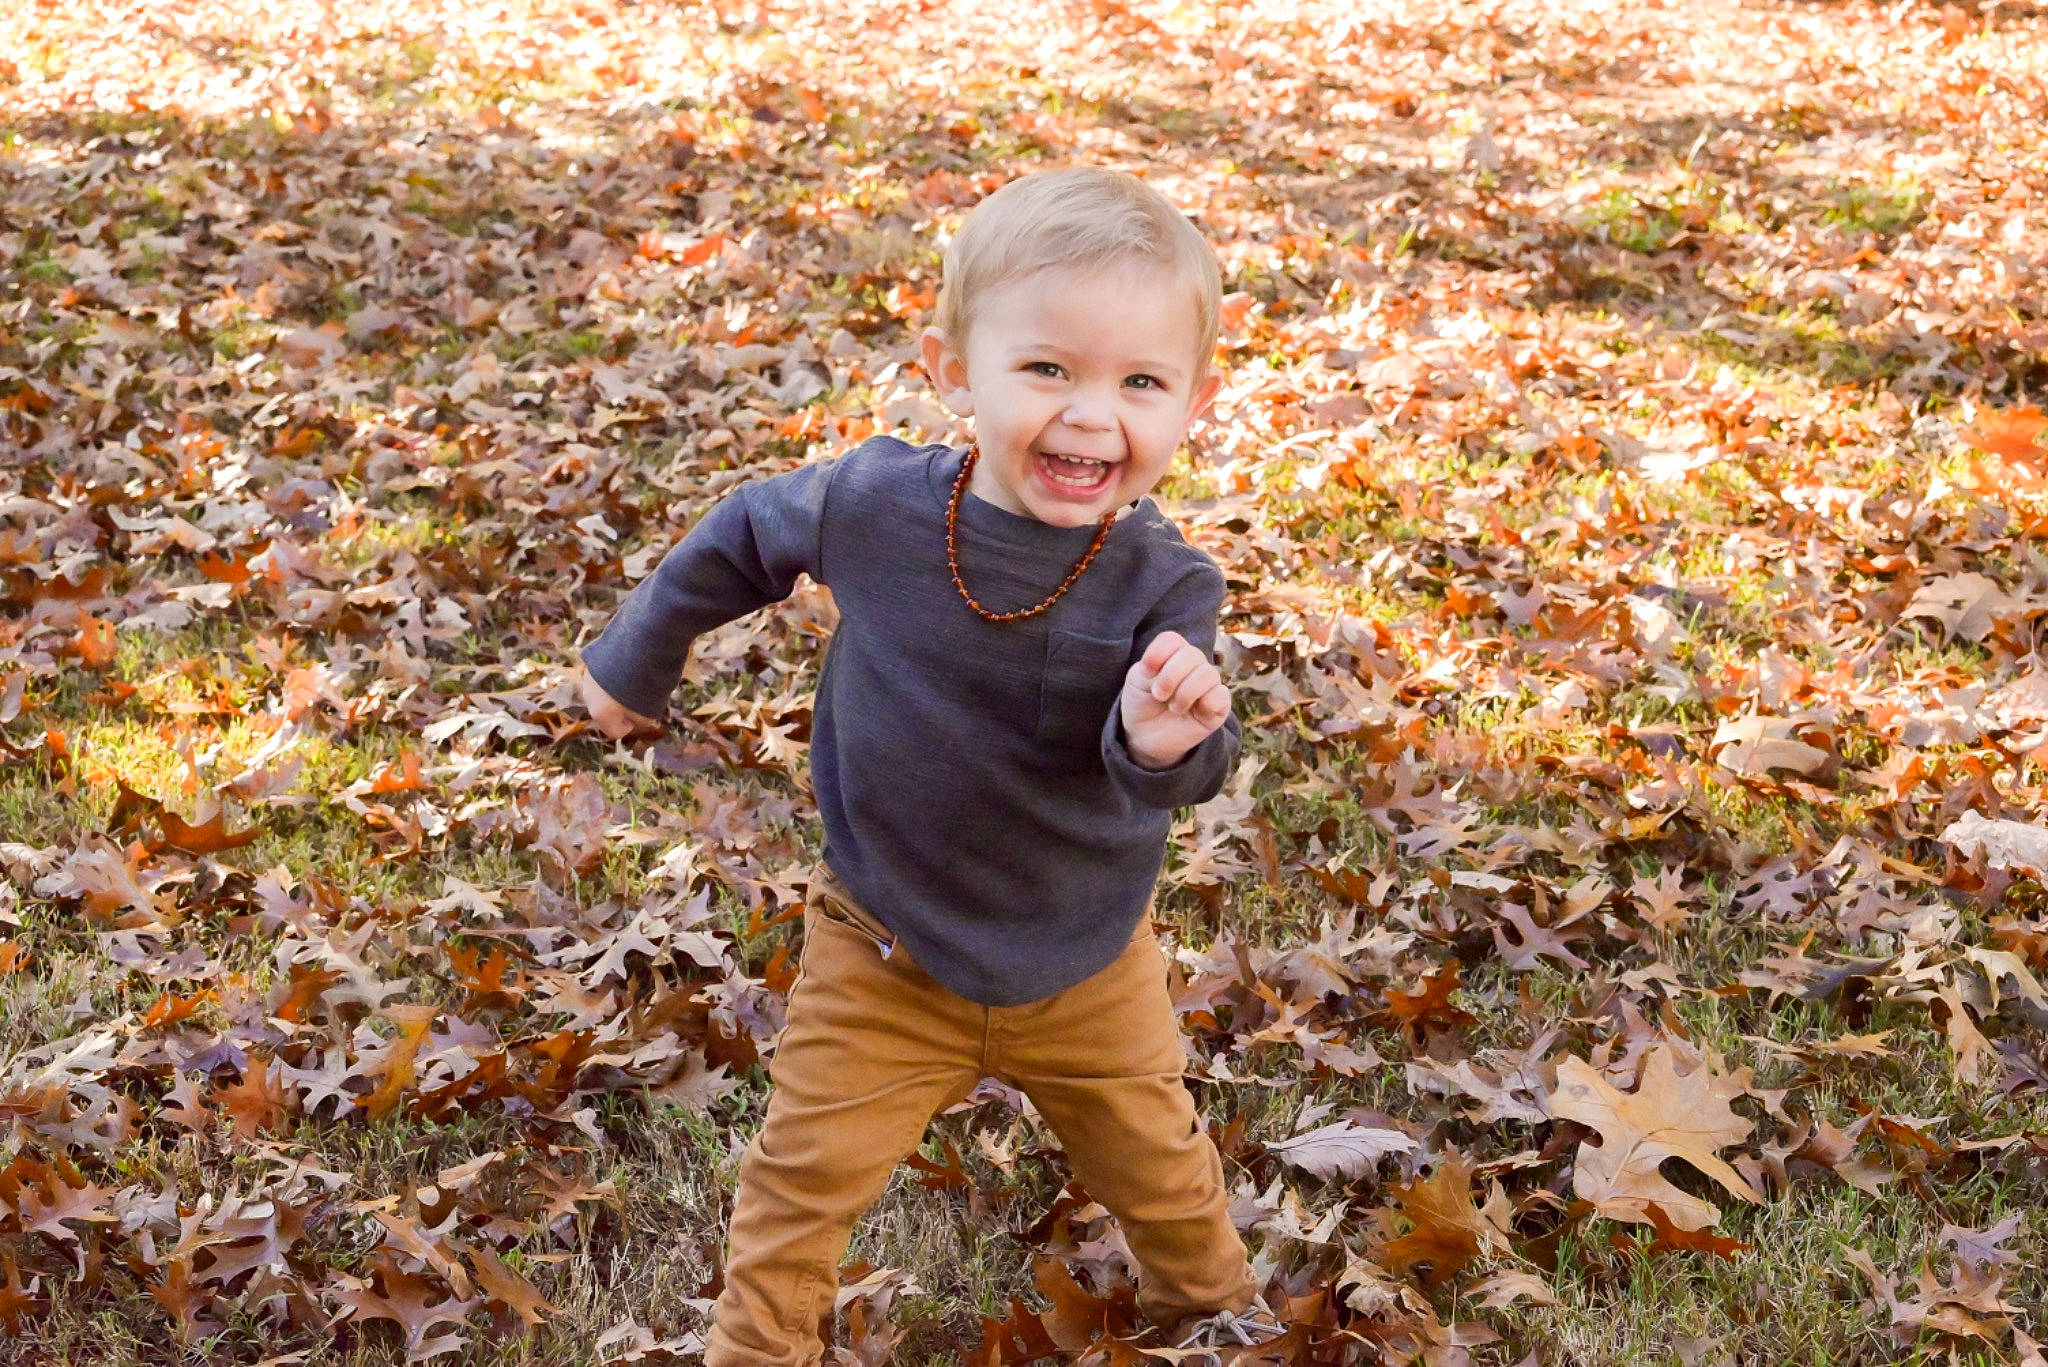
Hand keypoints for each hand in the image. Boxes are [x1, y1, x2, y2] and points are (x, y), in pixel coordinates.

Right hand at [580, 666, 660, 739]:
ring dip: (616, 689)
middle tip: (639, 695)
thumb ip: (642, 721)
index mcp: (600, 713)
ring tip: (634, 677)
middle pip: (606, 710)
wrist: (637, 645)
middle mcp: (588, 697)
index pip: (615, 732)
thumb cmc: (644, 685)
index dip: (630, 726)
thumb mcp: (650, 710)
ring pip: (602, 691)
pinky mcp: (591, 659)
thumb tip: (638, 720)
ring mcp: (588, 676)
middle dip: (621, 707)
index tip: (641, 713)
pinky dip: (613, 673)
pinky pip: (602, 674)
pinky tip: (627, 663)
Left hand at [1119, 631, 1230, 770]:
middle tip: (1158, 695)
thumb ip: (1152, 663)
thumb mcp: (1137, 679)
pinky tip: (1192, 712)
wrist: (1144, 735)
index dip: (1158, 653)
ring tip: (1173, 708)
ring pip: (1207, 674)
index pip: (1172, 640)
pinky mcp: (1218, 707)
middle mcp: (1194, 665)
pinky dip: (1205, 703)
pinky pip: (1221, 696)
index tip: (1145, 672)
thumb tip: (1173, 664)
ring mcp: (1208, 685)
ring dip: (1185, 693)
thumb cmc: (1142, 703)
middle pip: (1191, 654)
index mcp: (1173, 654)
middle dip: (1170, 676)